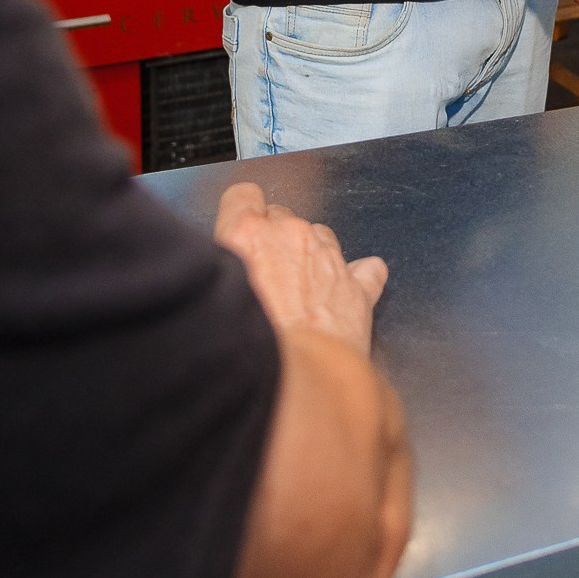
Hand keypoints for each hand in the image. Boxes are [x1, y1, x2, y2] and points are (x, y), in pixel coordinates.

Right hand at [215, 182, 388, 354]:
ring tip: (297, 297)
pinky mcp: (357, 283)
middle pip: (282, 218)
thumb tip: (223, 270)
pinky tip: (348, 292)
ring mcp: (328, 255)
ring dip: (310, 257)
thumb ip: (223, 267)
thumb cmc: (248, 347)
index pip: (243, 196)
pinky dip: (357, 277)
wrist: (292, 381)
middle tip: (266, 278)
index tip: (243, 225)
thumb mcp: (213, 299)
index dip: (243, 211)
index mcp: (247, 233)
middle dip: (275, 240)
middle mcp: (290, 235)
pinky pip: (365, 268)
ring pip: (320, 236)